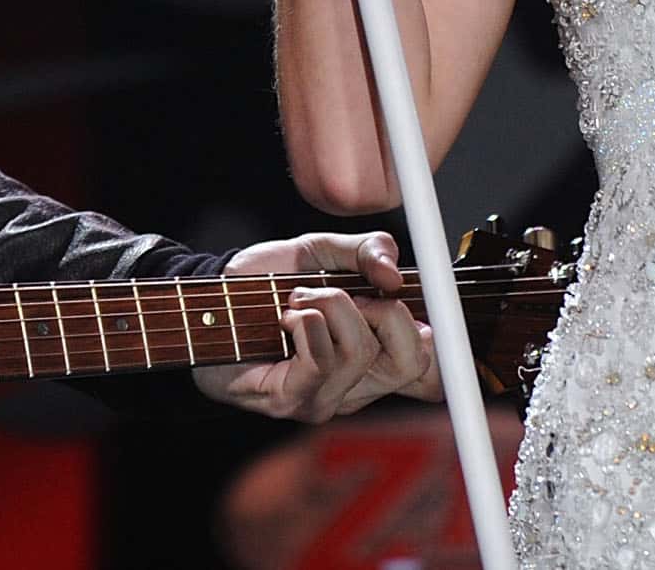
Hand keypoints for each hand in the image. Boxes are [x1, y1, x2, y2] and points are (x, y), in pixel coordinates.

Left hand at [191, 230, 438, 422]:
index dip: (444, 345)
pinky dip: (305, 323)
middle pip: (411, 362)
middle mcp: (358, 385)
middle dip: (385, 312)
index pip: (431, 372)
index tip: (417, 306)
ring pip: (359, 353)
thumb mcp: (319, 252)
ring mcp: (327, 399)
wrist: (209, 297)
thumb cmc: (263, 282)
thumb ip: (365, 251)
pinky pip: (321, 360)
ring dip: (327, 306)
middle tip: (350, 293)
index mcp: (374, 354)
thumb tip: (393, 272)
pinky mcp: (293, 403)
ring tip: (296, 300)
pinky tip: (285, 318)